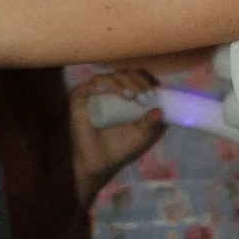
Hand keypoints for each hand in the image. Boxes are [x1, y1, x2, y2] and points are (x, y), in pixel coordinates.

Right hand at [69, 68, 160, 204]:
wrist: (99, 163)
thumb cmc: (120, 148)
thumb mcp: (141, 135)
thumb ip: (151, 124)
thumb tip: (160, 111)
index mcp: (124, 95)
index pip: (135, 78)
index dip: (145, 80)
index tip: (154, 91)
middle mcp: (108, 91)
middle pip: (123, 74)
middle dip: (136, 81)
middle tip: (144, 95)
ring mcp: (93, 94)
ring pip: (107, 77)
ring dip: (121, 82)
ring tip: (131, 95)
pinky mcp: (78, 99)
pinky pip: (88, 86)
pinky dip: (101, 86)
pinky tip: (110, 93)